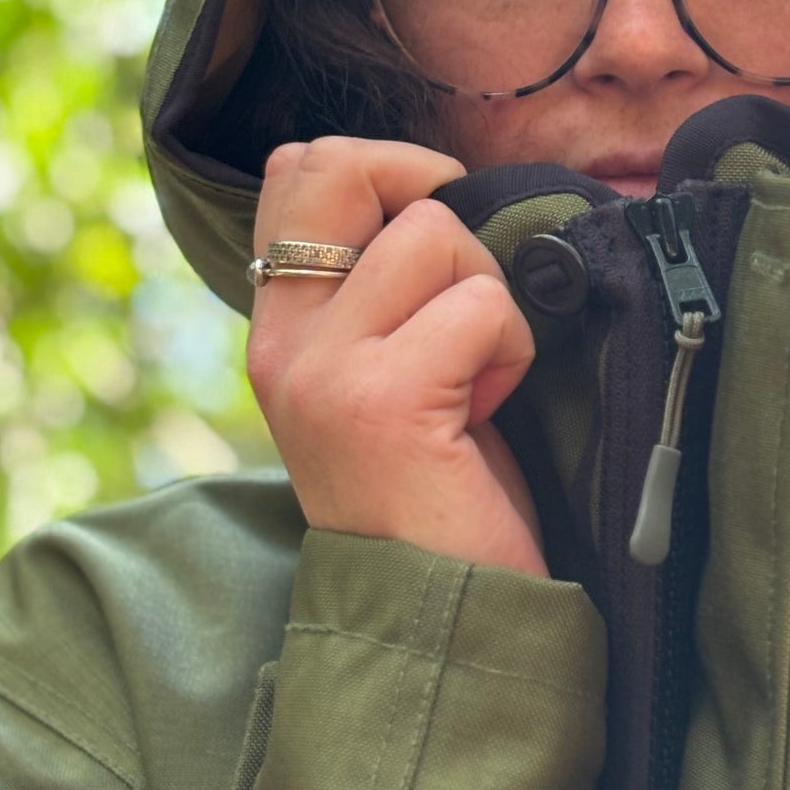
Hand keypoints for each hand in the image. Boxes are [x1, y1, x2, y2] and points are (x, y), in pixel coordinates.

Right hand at [245, 137, 546, 576]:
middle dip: (429, 191)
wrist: (439, 622)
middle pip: (343, 169)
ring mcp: (326, 370)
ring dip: (488, 295)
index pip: (295, 171)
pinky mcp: (385, 400)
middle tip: (463, 277)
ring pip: (434, 233)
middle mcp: (283, 343)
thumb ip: (379, 290)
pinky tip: (489, 412)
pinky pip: (481, 305)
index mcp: (279, 330)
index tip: (435, 225)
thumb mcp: (385, 374)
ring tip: (478, 376)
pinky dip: (511, 350)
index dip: (384, 167)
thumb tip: (420, 187)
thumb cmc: (438, 493)